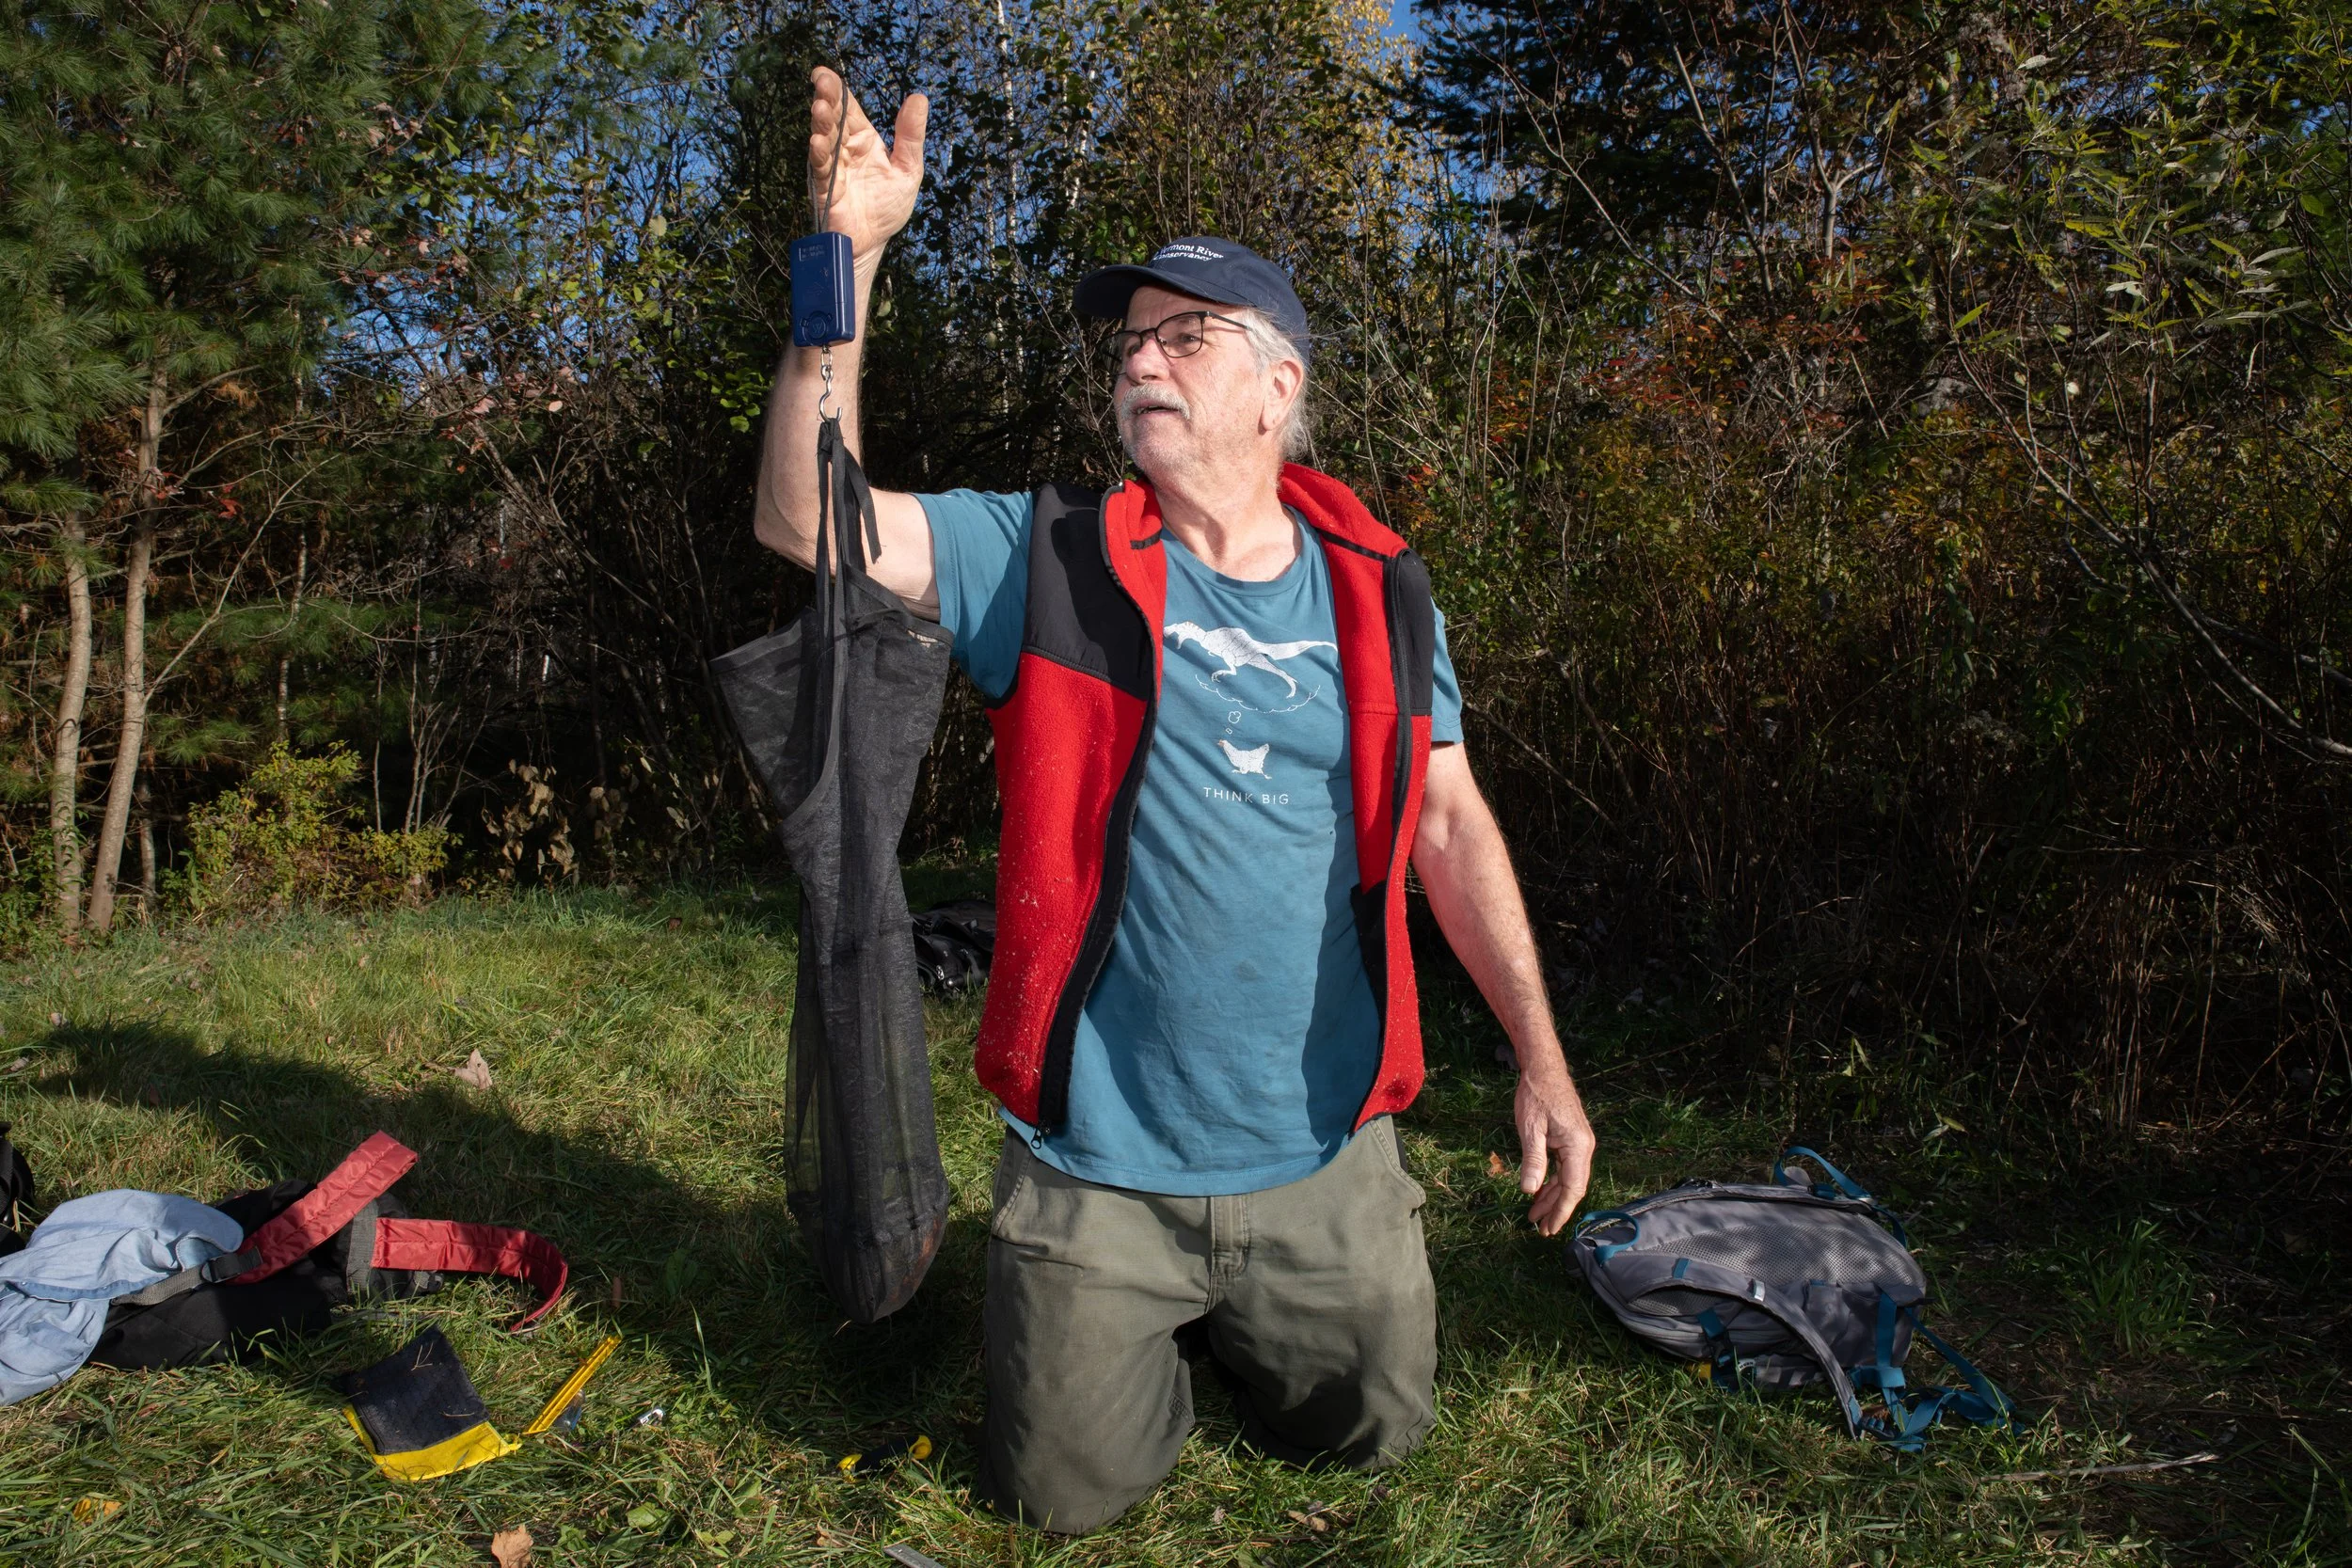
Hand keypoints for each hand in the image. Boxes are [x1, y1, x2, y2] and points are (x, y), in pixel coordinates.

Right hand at [808, 67, 926, 262]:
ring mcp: (833, 167)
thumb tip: (919, 98)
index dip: (837, 90)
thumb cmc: (887, 206)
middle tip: (822, 82)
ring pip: (824, 139)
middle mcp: (844, 149)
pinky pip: (821, 169)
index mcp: (863, 139)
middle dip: (827, 99)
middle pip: (834, 118)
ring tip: (820, 108)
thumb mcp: (908, 168)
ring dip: (821, 123)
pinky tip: (818, 143)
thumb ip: (910, 136)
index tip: (825, 73)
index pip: (849, 108)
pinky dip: (819, 155)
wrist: (872, 242)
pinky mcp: (826, 188)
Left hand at [1515, 1062, 1596, 1236]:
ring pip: (1567, 1178)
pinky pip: (1564, 1167)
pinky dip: (1551, 1181)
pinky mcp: (1571, 1139)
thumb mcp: (1530, 1129)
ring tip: (1534, 1216)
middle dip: (1556, 1209)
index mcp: (1578, 1146)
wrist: (1544, 1068)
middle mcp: (1584, 1147)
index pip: (1573, 1188)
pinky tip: (1539, 1192)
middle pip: (1572, 1187)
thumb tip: (1530, 1191)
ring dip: (1551, 1197)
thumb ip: (1533, 1160)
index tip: (1550, 1229)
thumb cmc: (1536, 1095)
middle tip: (1540, 1229)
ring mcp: (1579, 1143)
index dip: (1561, 1211)